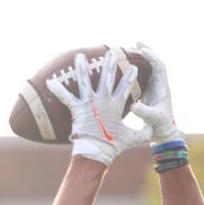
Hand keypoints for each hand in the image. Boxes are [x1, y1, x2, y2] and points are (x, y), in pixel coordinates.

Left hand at [47, 51, 151, 166]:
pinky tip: (50, 81)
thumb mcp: (131, 139)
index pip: (125, 87)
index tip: (133, 66)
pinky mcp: (77, 109)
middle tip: (111, 52)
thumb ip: (143, 134)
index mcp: (116, 106)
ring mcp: (89, 103)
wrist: (96, 152)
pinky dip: (58, 90)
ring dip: (82, 67)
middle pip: (107, 78)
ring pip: (85, 81)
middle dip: (110, 63)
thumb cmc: (113, 146)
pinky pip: (65, 97)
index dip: (130, 76)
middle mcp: (103, 100)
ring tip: (79, 56)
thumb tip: (153, 132)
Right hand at [130, 42, 183, 144]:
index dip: (152, 57)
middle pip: (155, 63)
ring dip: (140, 58)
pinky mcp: (146, 92)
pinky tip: (123, 65)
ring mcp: (153, 88)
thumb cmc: (160, 126)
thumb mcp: (153, 119)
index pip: (159, 67)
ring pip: (148, 68)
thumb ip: (145, 112)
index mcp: (162, 88)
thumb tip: (134, 106)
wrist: (163, 133)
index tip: (142, 50)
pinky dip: (134, 68)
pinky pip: (141, 75)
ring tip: (129, 48)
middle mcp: (159, 85)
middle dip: (146, 51)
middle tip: (135, 42)